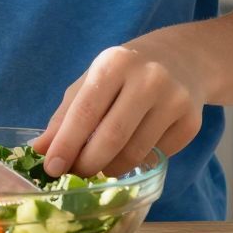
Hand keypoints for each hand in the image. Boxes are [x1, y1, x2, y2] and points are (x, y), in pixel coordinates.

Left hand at [30, 40, 206, 178]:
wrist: (183, 58)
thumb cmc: (125, 72)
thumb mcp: (92, 81)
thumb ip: (65, 115)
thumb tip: (40, 150)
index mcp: (114, 63)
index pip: (85, 112)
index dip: (66, 144)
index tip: (51, 169)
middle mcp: (148, 78)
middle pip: (112, 138)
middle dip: (88, 164)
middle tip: (76, 173)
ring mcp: (175, 100)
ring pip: (135, 154)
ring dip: (111, 167)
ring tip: (103, 162)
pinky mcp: (191, 122)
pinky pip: (157, 156)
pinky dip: (139, 161)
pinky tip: (136, 145)